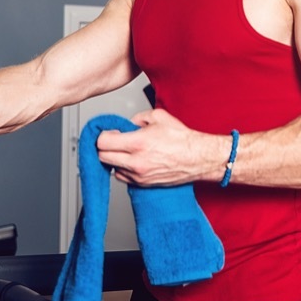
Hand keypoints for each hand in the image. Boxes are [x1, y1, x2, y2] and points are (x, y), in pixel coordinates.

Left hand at [95, 108, 222, 186]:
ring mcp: (139, 175)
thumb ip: (137, 118)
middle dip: (105, 148)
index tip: (109, 133)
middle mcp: (136, 162)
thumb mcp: (158, 117)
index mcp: (137, 143)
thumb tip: (128, 124)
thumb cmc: (182, 139)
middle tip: (114, 142)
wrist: (198, 158)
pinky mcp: (143, 184)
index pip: (102, 142)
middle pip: (102, 157)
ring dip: (114, 160)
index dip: (103, 135)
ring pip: (112, 169)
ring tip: (125, 152)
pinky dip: (124, 170)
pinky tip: (133, 161)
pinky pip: (123, 178)